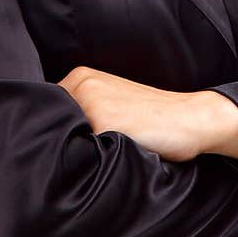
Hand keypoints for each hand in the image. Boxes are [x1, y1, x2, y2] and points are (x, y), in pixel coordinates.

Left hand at [57, 66, 203, 161]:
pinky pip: (81, 150)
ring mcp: (90, 102)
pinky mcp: (103, 122)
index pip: (47, 110)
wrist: (190, 119)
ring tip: (103, 154)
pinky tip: (109, 159)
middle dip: (60, 140)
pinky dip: (90, 159)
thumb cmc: (154, 117)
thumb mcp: (113, 103)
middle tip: (88, 152)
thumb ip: (83, 111)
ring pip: (62, 137)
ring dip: (73, 150)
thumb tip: (49, 137)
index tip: (73, 142)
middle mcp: (82, 84)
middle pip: (49, 123)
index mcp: (81, 77)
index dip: (55, 131)